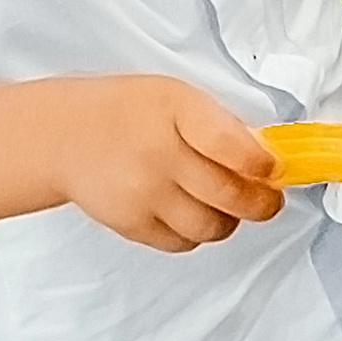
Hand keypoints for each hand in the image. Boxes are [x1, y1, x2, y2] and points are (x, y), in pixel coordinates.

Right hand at [53, 75, 286, 254]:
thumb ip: (223, 126)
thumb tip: (268, 161)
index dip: (263, 164)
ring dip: (230, 220)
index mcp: (176, 110)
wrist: (66, 136)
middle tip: (268, 199)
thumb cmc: (130, 113)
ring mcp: (143, 193)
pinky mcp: (131, 224)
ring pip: (212, 226)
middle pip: (229, 195)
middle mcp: (158, 154)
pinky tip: (191, 211)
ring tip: (225, 204)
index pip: (231, 146)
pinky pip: (183, 242)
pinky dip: (197, 232)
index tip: (274, 169)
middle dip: (262, 202)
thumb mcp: (179, 98)